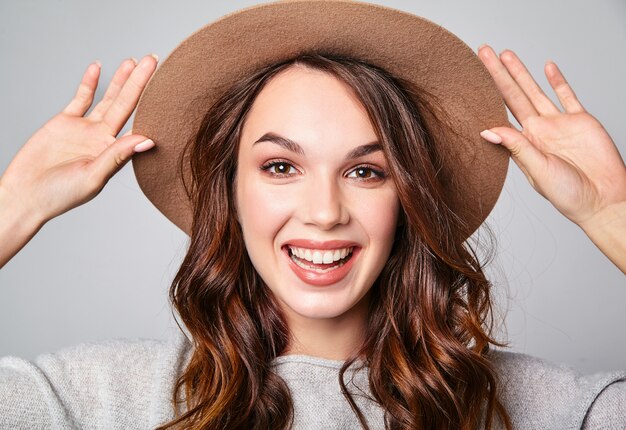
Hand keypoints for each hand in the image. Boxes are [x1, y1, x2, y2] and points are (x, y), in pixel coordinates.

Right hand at [0, 54, 158, 224]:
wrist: (25, 195)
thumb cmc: (61, 195)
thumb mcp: (93, 176)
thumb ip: (117, 156)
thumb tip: (148, 140)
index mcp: (115, 153)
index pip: (140, 124)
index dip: (153, 107)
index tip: (169, 89)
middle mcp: (104, 139)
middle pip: (127, 104)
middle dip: (140, 82)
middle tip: (154, 60)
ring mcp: (85, 129)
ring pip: (107, 98)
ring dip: (120, 80)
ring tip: (134, 61)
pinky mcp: (65, 122)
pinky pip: (81, 99)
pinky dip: (89, 83)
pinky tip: (98, 67)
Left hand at [477, 45, 625, 227]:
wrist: (603, 199)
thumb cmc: (568, 194)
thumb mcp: (538, 170)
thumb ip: (517, 147)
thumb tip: (487, 130)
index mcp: (523, 143)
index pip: (498, 113)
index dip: (484, 96)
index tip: (469, 80)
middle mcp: (538, 131)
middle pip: (513, 95)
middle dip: (497, 74)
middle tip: (482, 53)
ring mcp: (559, 124)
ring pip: (535, 91)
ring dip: (521, 72)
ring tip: (506, 55)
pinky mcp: (581, 120)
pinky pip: (567, 95)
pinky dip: (558, 81)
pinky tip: (547, 67)